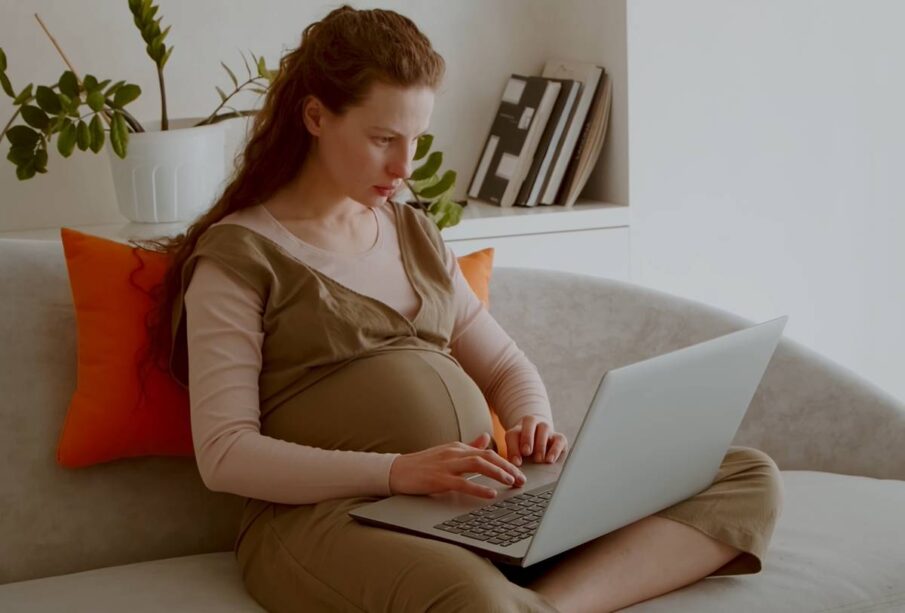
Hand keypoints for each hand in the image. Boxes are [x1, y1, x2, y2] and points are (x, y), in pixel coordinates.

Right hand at [388, 432, 526, 499]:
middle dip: (507, 467)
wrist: (397, 470)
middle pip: (487, 456)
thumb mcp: (447, 452)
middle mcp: (454, 452)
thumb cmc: (422, 464)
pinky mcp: (438, 479)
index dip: (505, 462)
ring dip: (498, 473)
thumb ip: (468, 446)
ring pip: (478, 464)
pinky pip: (462, 482)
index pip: (487, 452)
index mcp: (457, 447)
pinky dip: (478, 488)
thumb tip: (486, 438)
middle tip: (521, 479)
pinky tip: (490, 494)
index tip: (518, 472)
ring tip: (511, 482)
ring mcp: (446, 465)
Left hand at [505, 416, 568, 465]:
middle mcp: (532, 425)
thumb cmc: (525, 454)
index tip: (516, 462)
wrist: (541, 445)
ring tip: (538, 459)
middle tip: (526, 452)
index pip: (513, 434)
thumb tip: (515, 467)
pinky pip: (559, 439)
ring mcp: (547, 429)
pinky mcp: (559, 438)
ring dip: (540, 444)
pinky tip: (550, 460)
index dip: (513, 447)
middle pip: (529, 421)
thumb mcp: (518, 455)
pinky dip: (555, 449)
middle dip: (527, 437)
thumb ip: (515, 458)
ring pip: (544, 427)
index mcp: (518, 429)